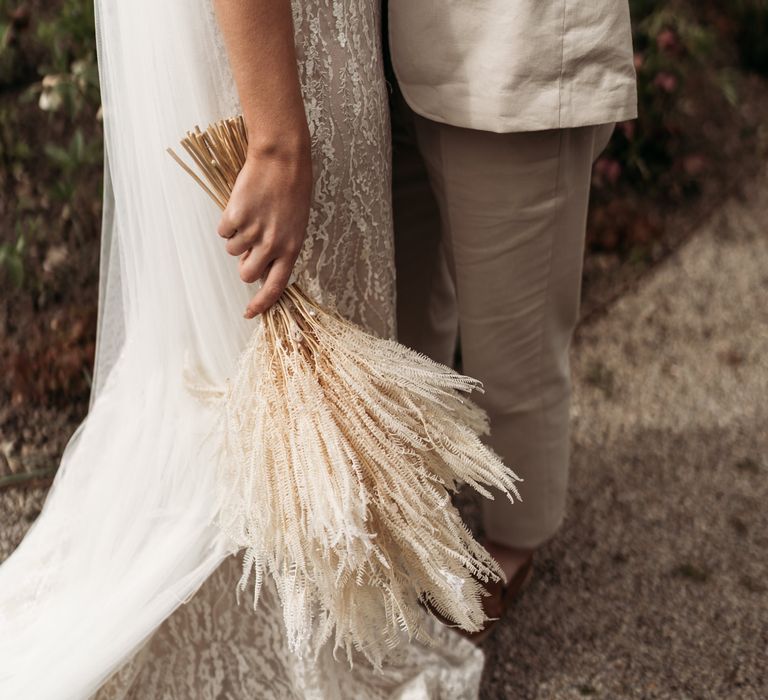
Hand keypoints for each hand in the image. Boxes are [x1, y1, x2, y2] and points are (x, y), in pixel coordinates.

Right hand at [217, 137, 311, 317]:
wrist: (282, 159)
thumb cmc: (292, 190)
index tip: (250, 313)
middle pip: (247, 274)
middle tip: (248, 247)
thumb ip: (280, 248)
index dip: (261, 303)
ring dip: (237, 237)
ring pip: (233, 250)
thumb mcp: (295, 224)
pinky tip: (242, 204)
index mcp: (291, 249)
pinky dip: (228, 221)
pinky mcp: (235, 217)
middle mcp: (272, 244)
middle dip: (243, 264)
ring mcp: (253, 231)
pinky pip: (223, 230)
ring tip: (251, 214)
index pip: (275, 286)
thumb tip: (260, 268)